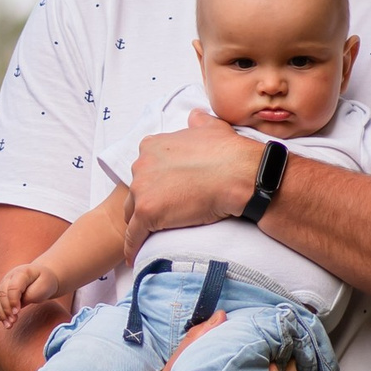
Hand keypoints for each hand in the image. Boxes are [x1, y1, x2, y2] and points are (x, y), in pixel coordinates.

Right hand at [0, 258, 62, 331]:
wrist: (43, 277)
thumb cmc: (45, 283)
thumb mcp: (44, 287)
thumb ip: (31, 295)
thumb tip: (18, 306)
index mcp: (22, 272)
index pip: (13, 287)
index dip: (13, 300)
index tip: (16, 312)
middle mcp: (10, 276)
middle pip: (2, 293)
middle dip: (6, 309)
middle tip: (13, 322)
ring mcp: (4, 283)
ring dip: (1, 313)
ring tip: (8, 325)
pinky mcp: (2, 290)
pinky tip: (1, 320)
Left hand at [127, 117, 260, 241]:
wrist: (238, 174)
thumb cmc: (229, 152)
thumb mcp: (211, 128)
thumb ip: (197, 122)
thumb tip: (194, 115)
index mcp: (152, 146)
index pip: (144, 169)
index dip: (153, 183)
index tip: (163, 193)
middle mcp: (141, 164)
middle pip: (135, 191)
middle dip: (145, 201)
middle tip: (161, 215)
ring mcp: (142, 189)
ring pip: (132, 213)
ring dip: (140, 224)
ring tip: (149, 236)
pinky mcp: (147, 212)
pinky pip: (133, 235)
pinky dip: (132, 246)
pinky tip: (134, 256)